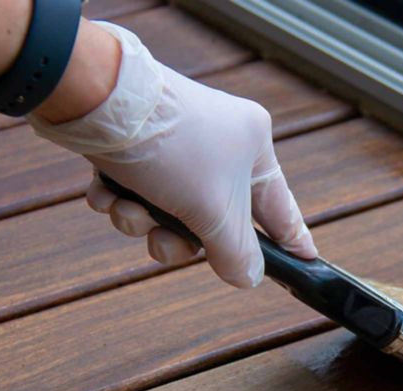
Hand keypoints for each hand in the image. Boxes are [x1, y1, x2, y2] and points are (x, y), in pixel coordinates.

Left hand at [28, 22, 316, 287]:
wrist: (97, 102)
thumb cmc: (170, 149)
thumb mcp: (212, 212)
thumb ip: (236, 253)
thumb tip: (249, 277)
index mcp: (252, 146)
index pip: (279, 208)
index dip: (291, 239)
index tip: (306, 261)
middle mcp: (218, 141)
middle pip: (210, 219)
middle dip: (177, 236)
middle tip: (161, 240)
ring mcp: (174, 142)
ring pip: (167, 209)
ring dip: (141, 219)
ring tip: (126, 208)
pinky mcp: (133, 143)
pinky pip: (134, 189)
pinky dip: (118, 197)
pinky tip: (107, 191)